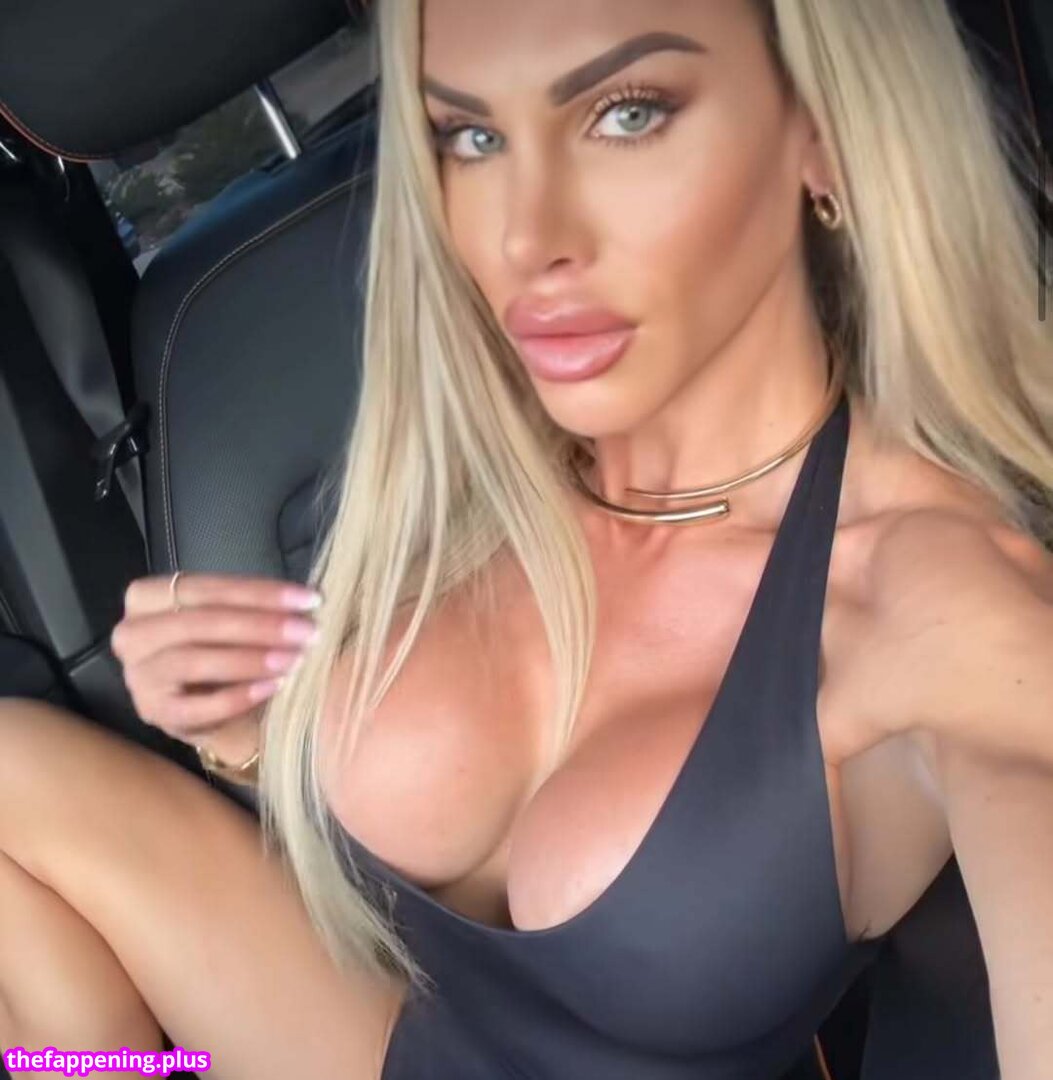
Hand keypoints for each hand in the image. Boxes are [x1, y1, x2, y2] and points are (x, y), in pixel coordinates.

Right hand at [110, 572, 322, 762]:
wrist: (218, 710)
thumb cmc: (226, 650)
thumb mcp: (234, 619)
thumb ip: (255, 605)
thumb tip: (305, 599)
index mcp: (147, 597)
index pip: (207, 587)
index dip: (261, 592)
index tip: (309, 598)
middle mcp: (132, 633)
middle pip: (200, 622)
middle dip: (260, 625)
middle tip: (307, 631)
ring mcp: (138, 676)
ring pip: (193, 660)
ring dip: (250, 659)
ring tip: (293, 659)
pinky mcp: (153, 713)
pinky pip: (196, 706)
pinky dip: (238, 697)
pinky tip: (273, 688)